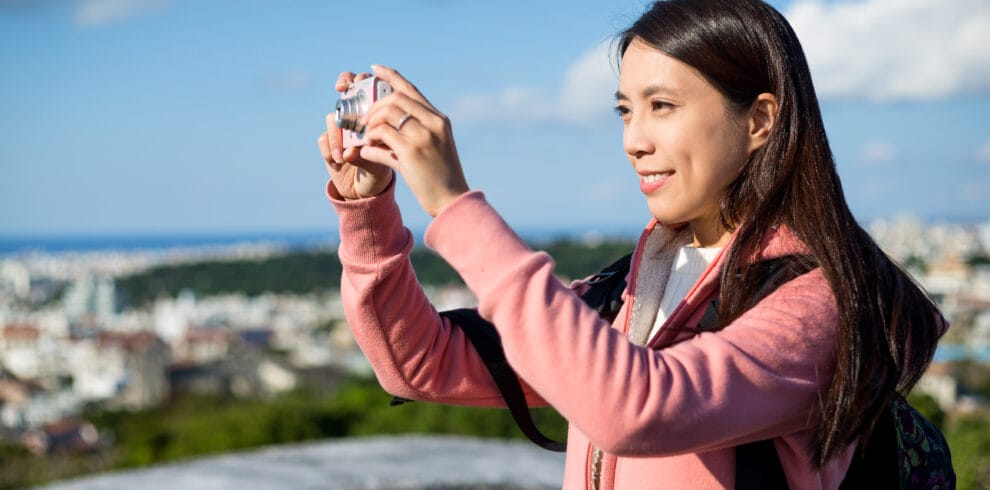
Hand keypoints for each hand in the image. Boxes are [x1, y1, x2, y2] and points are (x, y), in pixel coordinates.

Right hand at [317, 71, 392, 199]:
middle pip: (348, 89)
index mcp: (377, 113)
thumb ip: (373, 150)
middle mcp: (358, 115)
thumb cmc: (384, 168)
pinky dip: (329, 149)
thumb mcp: (385, 159)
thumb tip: (353, 150)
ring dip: (337, 134)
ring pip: (333, 117)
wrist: (368, 190)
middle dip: (344, 84)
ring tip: (345, 153)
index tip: (360, 80)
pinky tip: (339, 161)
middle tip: (341, 90)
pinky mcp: (329, 144)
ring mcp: (342, 128)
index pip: (370, 86)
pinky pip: (323, 139)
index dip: (361, 78)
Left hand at [356, 65, 468, 216]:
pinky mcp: (411, 152)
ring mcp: (423, 136)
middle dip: (373, 107)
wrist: (453, 201)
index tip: (374, 69)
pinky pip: (381, 136)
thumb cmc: (442, 178)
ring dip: (371, 125)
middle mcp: (433, 123)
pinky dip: (370, 141)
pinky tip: (367, 151)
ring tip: (367, 138)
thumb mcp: (434, 150)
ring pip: (386, 115)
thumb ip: (414, 135)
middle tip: (364, 121)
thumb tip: (383, 132)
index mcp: (439, 120)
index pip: (411, 90)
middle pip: (394, 99)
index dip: (391, 76)